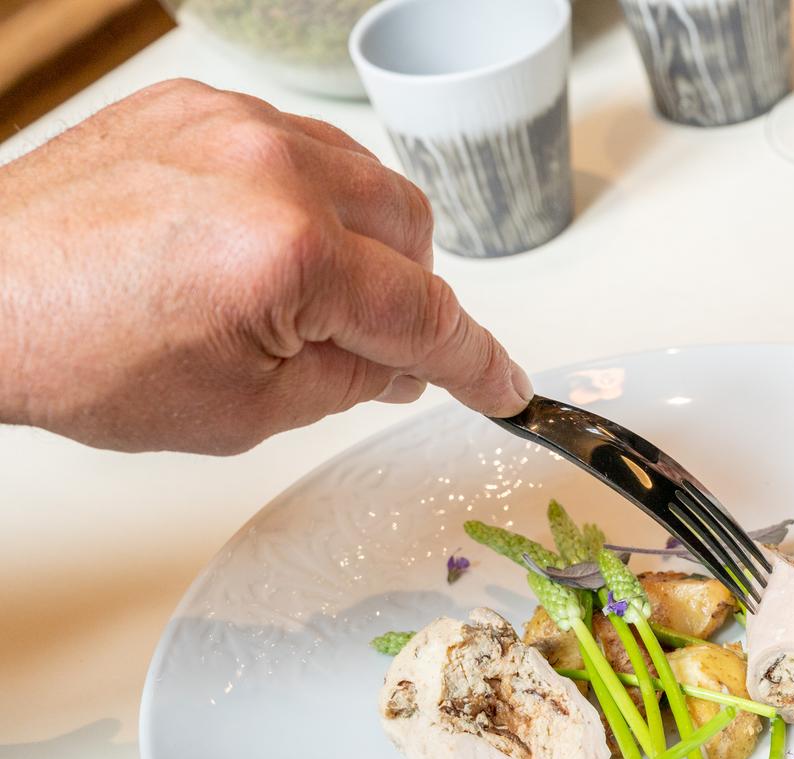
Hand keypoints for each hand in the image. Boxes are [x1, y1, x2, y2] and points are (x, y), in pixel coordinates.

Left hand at [0, 79, 530, 453]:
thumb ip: (349, 382)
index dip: (477, 363)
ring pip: (368, 180)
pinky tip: (258, 241)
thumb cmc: (81, 354)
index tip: (505, 387)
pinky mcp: (199, 104)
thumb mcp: (242, 410)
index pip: (426, 315)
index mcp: (291, 256)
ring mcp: (235, 124)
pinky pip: (302, 146)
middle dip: (406, 296)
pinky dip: (308, 198)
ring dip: (364, 242)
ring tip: (300, 292)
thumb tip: (405, 364)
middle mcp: (274, 168)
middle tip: (361, 346)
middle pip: (415, 233)